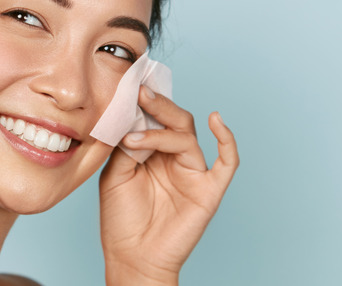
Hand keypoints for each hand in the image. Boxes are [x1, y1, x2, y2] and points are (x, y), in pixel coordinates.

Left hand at [98, 86, 238, 284]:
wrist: (132, 257)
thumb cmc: (121, 218)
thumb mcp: (115, 173)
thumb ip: (125, 144)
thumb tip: (132, 116)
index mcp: (152, 151)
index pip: (154, 118)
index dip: (144, 102)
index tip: (128, 84)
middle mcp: (174, 158)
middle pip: (175, 121)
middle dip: (157, 105)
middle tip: (139, 92)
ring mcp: (193, 173)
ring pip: (188, 137)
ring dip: (162, 132)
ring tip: (135, 138)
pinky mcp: (209, 190)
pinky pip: (227, 163)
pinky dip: (226, 140)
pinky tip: (216, 119)